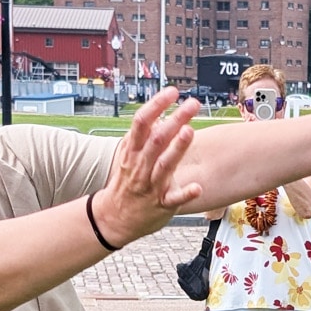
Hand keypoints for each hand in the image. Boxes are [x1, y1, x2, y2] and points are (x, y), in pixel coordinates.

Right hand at [93, 88, 201, 244]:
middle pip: (157, 139)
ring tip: (190, 131)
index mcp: (132, 151)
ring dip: (177, 148)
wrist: (113, 217)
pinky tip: (197, 187)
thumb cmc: (125, 183)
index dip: (157, 104)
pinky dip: (185, 193)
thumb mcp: (128, 155)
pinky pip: (173, 199)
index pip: (142, 122)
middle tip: (192, 104)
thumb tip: (160, 114)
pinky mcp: (161, 204)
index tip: (172, 92)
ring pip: (164, 165)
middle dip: (175, 120)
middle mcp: (141, 166)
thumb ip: (144, 136)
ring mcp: (151, 185)